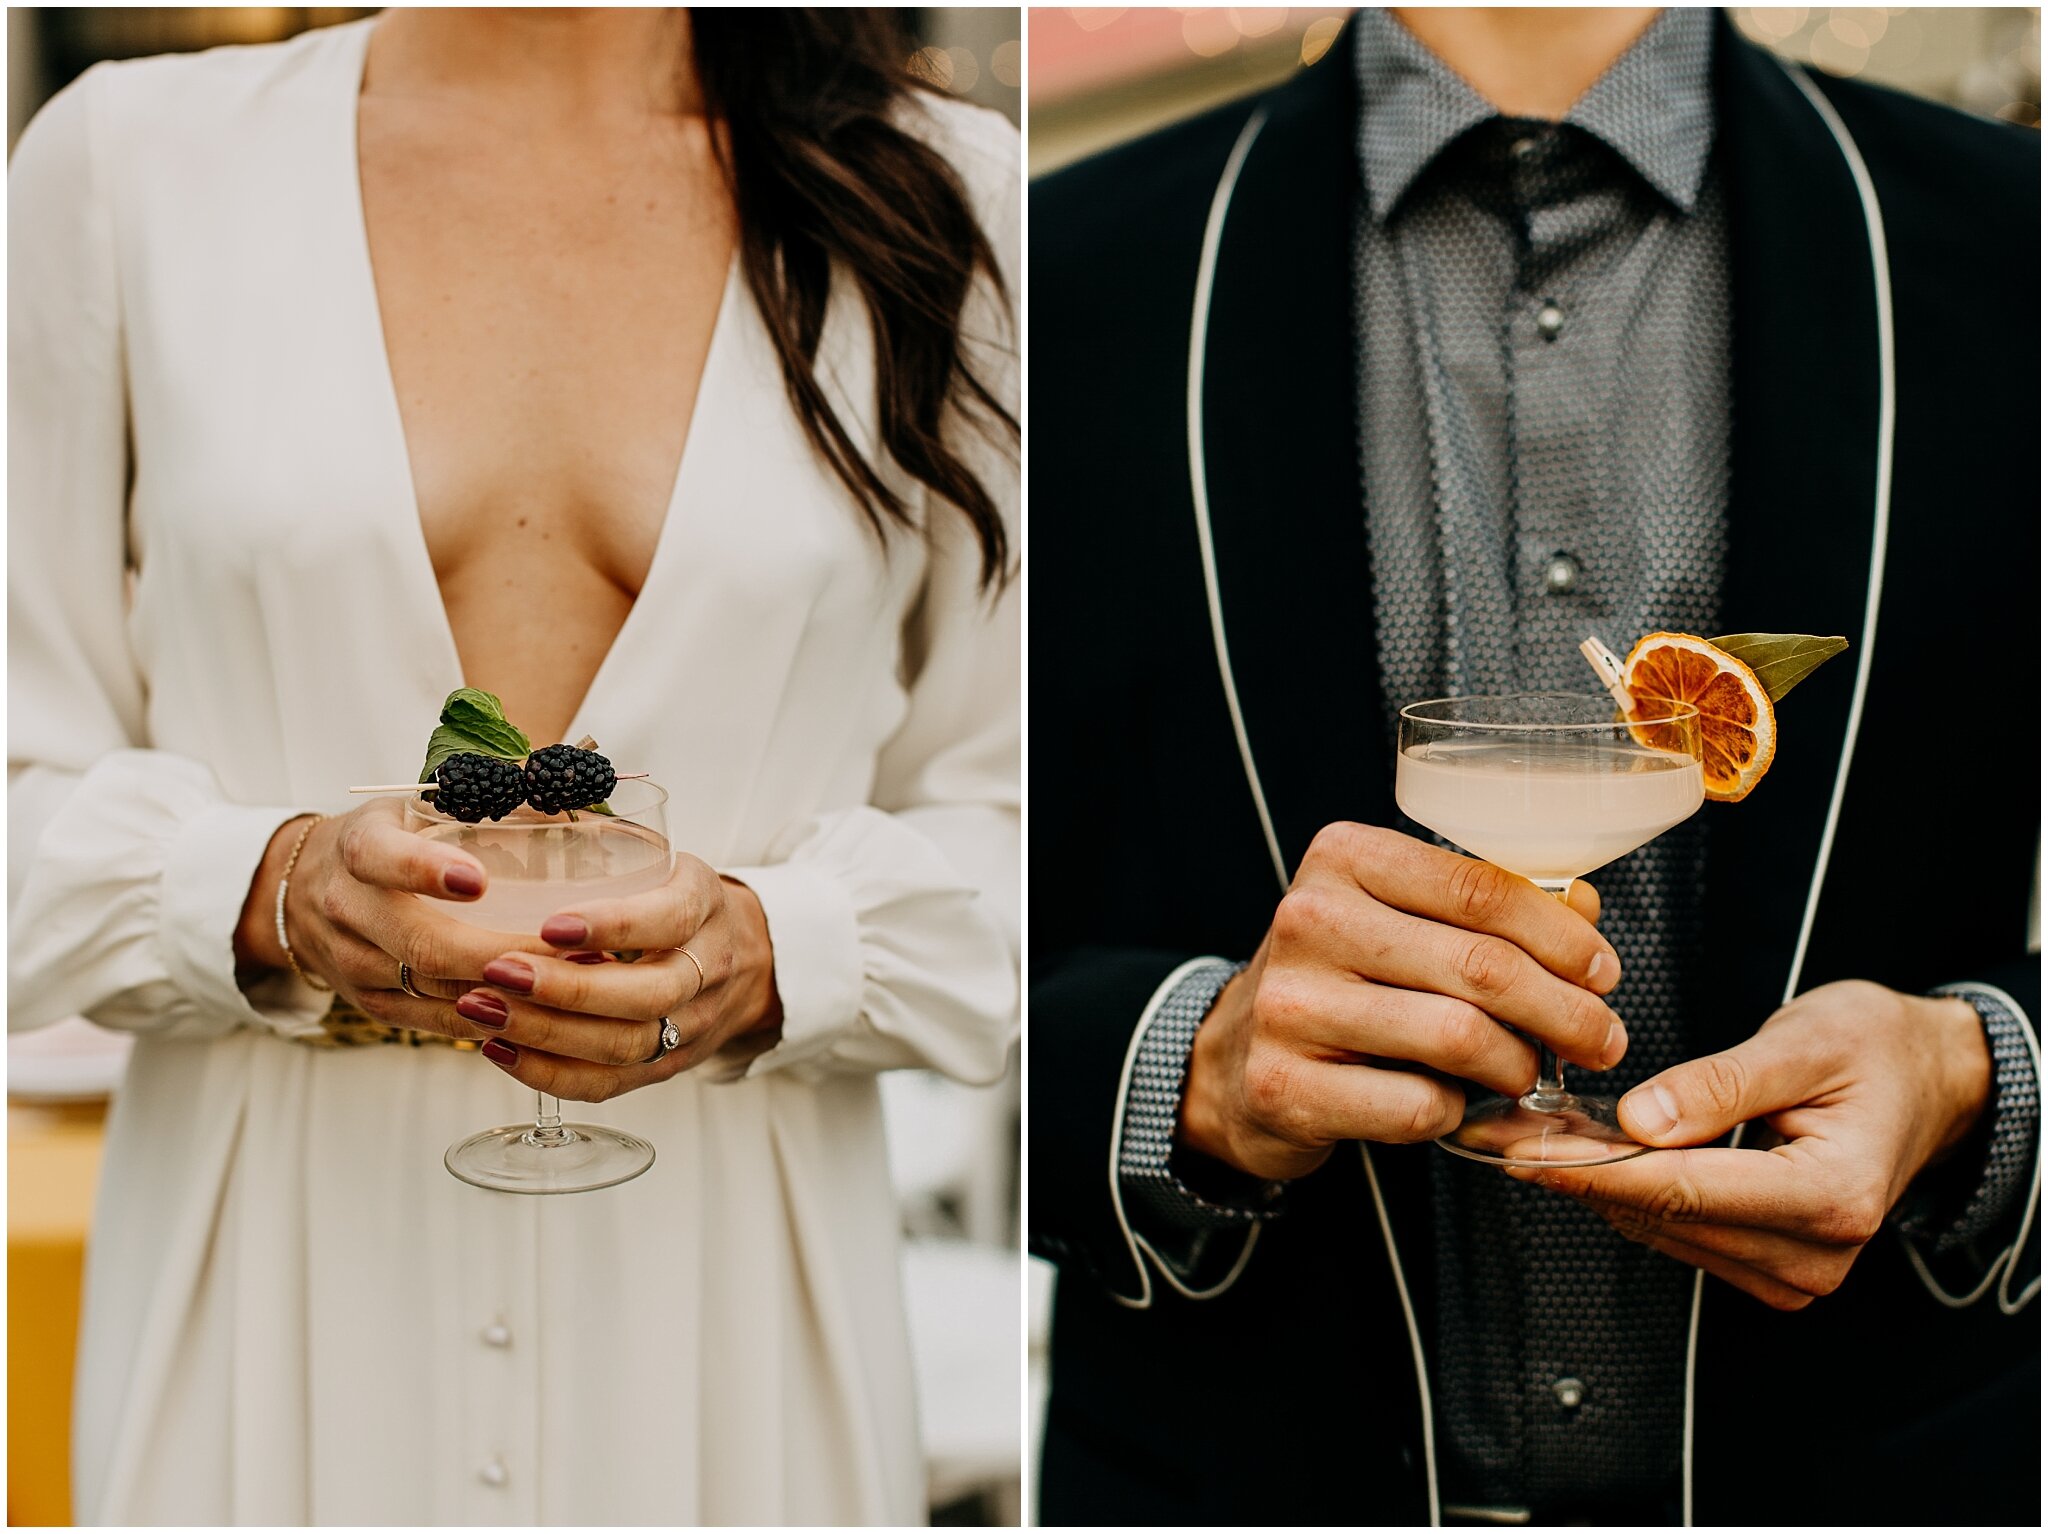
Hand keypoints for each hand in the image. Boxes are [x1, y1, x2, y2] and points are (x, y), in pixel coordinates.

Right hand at [234, 800, 557, 1038]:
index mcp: (359, 847)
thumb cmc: (386, 841)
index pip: (381, 857)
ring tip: (572, 981)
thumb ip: (472, 803)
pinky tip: (540, 1008)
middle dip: (498, 951)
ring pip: (434, 989)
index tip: (476, 880)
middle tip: (566, 949)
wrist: (303, 892)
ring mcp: (354, 963)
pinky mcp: (372, 1005)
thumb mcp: (411, 808)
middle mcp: (347, 908)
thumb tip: (554, 789)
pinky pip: (437, 1020)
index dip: (425, 869)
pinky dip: (490, 1017)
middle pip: (422, 942)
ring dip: (506, 991)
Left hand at [455, 858, 783, 1101]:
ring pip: (623, 1045)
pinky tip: (497, 1048)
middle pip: (645, 996)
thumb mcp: (664, 861)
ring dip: (544, 1033)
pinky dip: (547, 1073)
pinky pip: (608, 1084)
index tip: (548, 924)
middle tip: (495, 971)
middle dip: (564, 990)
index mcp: (706, 905)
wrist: (747, 959)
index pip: (668, 920)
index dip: (612, 926)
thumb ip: (606, 844)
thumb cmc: (679, 900)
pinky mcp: (666, 1067)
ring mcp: (691, 1026)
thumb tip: (509, 796)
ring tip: (479, 1009)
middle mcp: (708, 971)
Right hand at [1177, 822, 1625, 1181]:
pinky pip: (1416, 1104)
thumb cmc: (1338, 982)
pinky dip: (1455, 1112)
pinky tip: (1452, 1103)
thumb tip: (1585, 910)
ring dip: (1520, 1065)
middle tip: (1602, 1039)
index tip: (1603, 972)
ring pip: (1458, 1036)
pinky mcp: (1286, 1084)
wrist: (1233, 1061)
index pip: (1481, 889)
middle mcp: (1309, 920)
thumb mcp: (1399, 921)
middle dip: (1567, 1011)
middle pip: (1482, 966)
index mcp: (1342, 859)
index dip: (1562, 936)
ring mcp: (1291, 1005)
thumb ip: (1488, 910)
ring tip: (1531, 1072)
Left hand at [1508, 979, 1992, 1309]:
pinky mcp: (1770, 1266)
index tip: (1522, 1151)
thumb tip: (1639, 1121)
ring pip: (1662, 1230)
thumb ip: (1721, 1084)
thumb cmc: (1873, 1049)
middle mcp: (1817, 1251)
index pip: (1688, 1190)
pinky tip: (1593, 1152)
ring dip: (1598, 1182)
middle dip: (1579, 1171)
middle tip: (1504, 1130)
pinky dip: (1630, 1192)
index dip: (1594, 1171)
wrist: (1924, 1081)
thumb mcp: (1804, 1042)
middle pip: (1666, 1215)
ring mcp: (1795, 1270)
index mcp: (1834, 1195)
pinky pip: (1679, 1233)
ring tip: (1540, 1132)